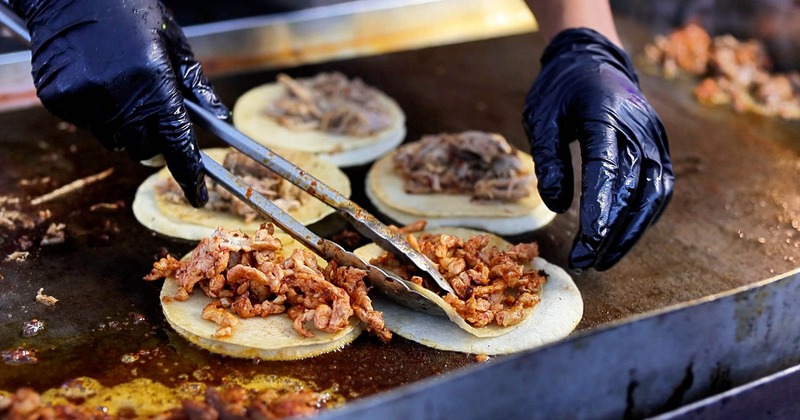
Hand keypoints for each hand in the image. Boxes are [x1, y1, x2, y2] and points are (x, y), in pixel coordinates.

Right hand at [13, 0, 230, 206]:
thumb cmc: (129, 10)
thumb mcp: (173, 43)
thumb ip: (197, 85)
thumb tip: (221, 120)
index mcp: (152, 80)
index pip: (176, 141)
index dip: (189, 172)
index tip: (199, 194)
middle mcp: (118, 94)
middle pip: (144, 150)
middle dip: (155, 142)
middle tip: (154, 115)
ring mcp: (85, 99)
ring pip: (115, 140)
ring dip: (125, 126)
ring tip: (122, 87)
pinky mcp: (59, 99)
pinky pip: (88, 124)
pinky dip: (98, 113)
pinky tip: (98, 82)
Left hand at [523, 28, 673, 270]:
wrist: (593, 59)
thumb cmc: (561, 91)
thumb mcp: (541, 117)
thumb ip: (549, 159)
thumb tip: (557, 206)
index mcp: (605, 116)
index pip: (606, 171)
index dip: (599, 213)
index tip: (585, 246)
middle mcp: (639, 129)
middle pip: (633, 190)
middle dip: (612, 232)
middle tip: (586, 261)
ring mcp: (655, 137)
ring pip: (654, 194)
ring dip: (632, 232)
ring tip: (605, 259)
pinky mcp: (660, 146)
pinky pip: (660, 187)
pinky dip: (644, 216)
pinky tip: (623, 237)